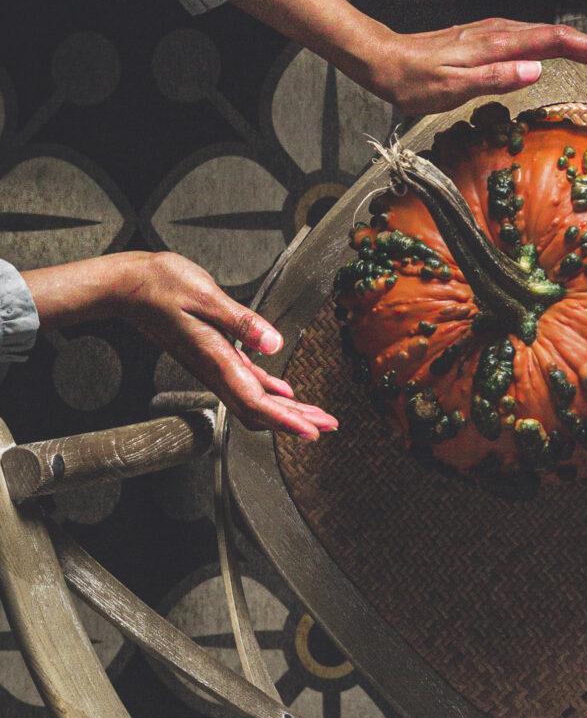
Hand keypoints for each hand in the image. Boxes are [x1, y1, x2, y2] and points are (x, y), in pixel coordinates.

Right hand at [25, 254, 338, 440]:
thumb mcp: (205, 296)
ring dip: (285, 409)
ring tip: (314, 414)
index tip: (311, 431)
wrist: (127, 286)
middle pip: (258, 408)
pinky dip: (268, 391)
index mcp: (215, 359)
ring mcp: (212, 364)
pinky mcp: (211, 354)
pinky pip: (244, 381)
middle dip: (294, 421)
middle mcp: (214, 368)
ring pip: (253, 399)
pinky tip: (284, 391)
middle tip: (327, 426)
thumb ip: (241, 321)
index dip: (285, 420)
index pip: (255, 402)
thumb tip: (274, 344)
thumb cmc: (160, 286)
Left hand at [360, 18, 586, 118]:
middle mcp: (503, 32)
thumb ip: (496, 77)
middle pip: (565, 36)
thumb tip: (538, 69)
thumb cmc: (413, 80)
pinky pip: (538, 40)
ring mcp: (497, 34)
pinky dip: (564, 49)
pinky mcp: (491, 40)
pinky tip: (570, 57)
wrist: (383, 60)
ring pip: (553, 36)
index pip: (560, 43)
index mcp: (500, 43)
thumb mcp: (451, 88)